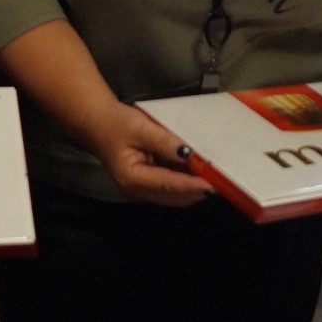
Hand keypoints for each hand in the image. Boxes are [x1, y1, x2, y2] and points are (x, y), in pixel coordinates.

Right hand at [82, 103, 212, 207]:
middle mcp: (138, 191)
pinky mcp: (148, 184)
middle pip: (174, 197)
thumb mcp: (141, 128)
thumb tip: (189, 154)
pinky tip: (200, 173)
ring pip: (174, 196)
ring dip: (194, 189)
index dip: (192, 186)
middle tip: (222, 182)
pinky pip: (171, 189)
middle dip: (197, 191)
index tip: (214, 184)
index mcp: (132, 178)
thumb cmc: (118, 124)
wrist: (98, 124)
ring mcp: (143, 190)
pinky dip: (186, 183)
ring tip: (216, 178)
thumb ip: (165, 142)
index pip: (169, 186)